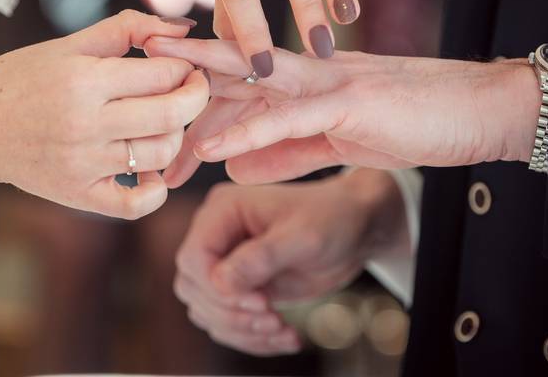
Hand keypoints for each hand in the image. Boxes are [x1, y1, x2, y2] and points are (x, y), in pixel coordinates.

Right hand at [0, 10, 209, 218]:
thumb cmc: (22, 79)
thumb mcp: (69, 45)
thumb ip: (127, 29)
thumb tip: (182, 27)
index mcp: (83, 81)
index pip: (163, 74)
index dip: (185, 66)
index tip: (183, 63)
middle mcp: (85, 124)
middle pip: (170, 115)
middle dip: (196, 97)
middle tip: (194, 88)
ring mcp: (83, 165)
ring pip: (160, 154)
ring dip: (176, 136)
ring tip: (165, 123)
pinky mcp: (79, 195)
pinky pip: (136, 204)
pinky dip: (156, 190)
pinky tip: (150, 170)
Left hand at [144, 37, 540, 184]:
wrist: (475, 112)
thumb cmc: (410, 123)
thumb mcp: (334, 143)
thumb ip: (284, 151)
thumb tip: (234, 164)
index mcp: (301, 80)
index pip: (233, 83)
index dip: (188, 89)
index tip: (144, 99)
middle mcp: (306, 73)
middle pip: (228, 71)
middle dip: (178, 70)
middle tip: (126, 65)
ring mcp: (326, 83)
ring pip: (250, 81)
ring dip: (198, 86)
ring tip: (151, 86)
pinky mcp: (350, 104)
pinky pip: (290, 119)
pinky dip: (250, 131)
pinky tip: (214, 147)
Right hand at [174, 170, 409, 355]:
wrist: (354, 229)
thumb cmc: (331, 219)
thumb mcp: (302, 236)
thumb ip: (261, 257)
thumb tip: (221, 282)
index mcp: (223, 210)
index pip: (193, 257)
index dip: (217, 287)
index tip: (259, 301)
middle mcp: (217, 235)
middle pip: (193, 287)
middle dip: (231, 313)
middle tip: (273, 319)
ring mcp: (226, 262)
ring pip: (206, 311)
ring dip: (242, 330)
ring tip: (282, 330)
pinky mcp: (240, 287)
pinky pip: (228, 323)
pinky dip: (254, 338)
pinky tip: (287, 337)